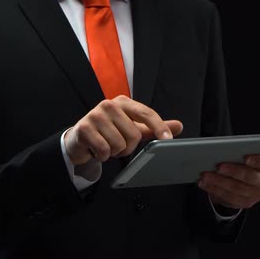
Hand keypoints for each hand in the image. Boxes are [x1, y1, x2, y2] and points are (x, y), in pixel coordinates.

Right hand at [64, 95, 182, 164]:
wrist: (80, 140)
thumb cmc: (110, 132)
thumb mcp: (134, 128)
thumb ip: (154, 127)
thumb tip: (179, 125)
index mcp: (124, 102)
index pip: (146, 113)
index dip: (159, 127)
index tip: (168, 140)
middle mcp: (109, 105)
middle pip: (134, 134)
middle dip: (128, 146)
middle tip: (118, 144)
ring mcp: (95, 115)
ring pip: (119, 144)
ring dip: (115, 152)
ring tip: (107, 146)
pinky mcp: (84, 128)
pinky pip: (104, 150)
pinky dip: (103, 155)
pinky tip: (97, 150)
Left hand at [198, 155, 259, 209]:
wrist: (242, 180)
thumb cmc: (242, 161)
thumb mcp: (243, 154)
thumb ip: (238, 152)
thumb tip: (222, 149)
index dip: (257, 160)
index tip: (246, 158)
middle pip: (250, 177)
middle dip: (233, 171)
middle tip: (218, 166)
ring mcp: (257, 194)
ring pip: (237, 188)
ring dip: (218, 181)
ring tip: (205, 175)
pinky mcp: (246, 203)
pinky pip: (228, 197)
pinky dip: (214, 189)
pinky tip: (204, 183)